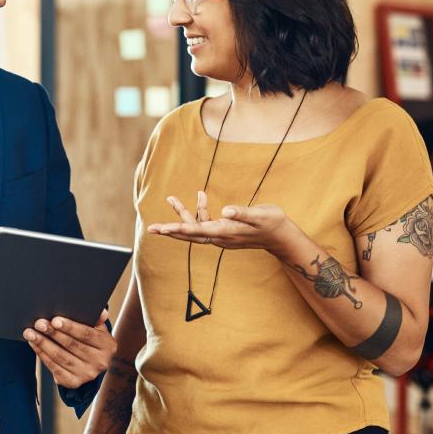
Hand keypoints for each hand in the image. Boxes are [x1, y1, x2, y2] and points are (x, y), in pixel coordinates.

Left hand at [25, 308, 114, 388]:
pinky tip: (34, 344)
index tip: (55, 320)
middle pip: (72, 345)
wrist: (92, 364)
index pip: (87, 334)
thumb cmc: (92, 341)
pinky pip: (54, 367)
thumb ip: (97, 319)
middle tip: (39, 323)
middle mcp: (99, 362)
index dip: (70, 327)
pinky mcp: (73, 382)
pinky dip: (42, 354)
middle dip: (53, 333)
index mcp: (107, 346)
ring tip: (31, 333)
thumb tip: (100, 311)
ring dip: (43, 344)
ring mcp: (86, 374)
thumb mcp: (99, 329)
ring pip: (60, 357)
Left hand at [146, 192, 300, 257]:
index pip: (197, 231)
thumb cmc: (272, 223)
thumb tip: (226, 210)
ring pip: (196, 227)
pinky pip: (205, 223)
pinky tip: (201, 196)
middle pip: (189, 234)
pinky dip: (199, 210)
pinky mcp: (224, 232)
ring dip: (184, 213)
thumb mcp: (260, 214)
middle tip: (151, 228)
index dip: (178, 229)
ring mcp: (222, 236)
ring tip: (171, 198)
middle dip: (170, 229)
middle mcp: (220, 237)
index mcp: (226, 232)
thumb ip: (243, 212)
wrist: (281, 236)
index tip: (162, 228)